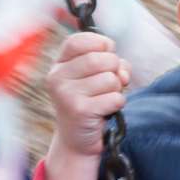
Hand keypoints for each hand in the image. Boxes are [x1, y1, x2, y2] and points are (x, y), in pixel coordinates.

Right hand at [46, 32, 129, 158]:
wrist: (77, 139)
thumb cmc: (91, 101)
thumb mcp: (97, 76)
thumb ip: (112, 64)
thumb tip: (121, 72)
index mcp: (60, 65)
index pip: (80, 40)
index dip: (101, 44)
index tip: (107, 54)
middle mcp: (58, 77)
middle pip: (101, 59)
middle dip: (115, 70)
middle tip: (108, 84)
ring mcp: (66, 94)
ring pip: (110, 79)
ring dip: (116, 90)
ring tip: (104, 99)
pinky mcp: (79, 111)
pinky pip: (115, 98)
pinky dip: (117, 104)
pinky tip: (106, 110)